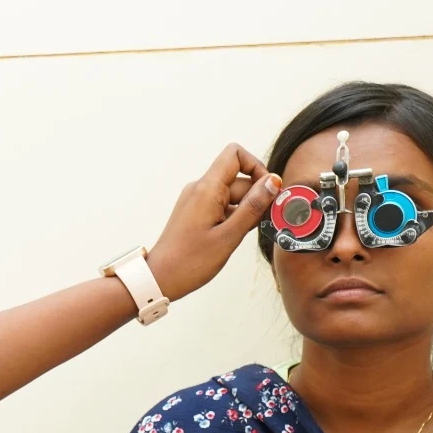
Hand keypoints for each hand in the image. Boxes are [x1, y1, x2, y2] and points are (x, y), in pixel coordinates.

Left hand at [146, 144, 280, 300]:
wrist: (160, 278)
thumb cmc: (190, 262)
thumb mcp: (229, 236)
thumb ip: (253, 207)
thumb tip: (273, 181)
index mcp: (206, 189)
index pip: (235, 155)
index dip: (256, 167)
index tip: (266, 192)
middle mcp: (200, 189)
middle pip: (237, 178)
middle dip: (254, 197)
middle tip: (258, 223)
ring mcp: (197, 201)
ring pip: (231, 194)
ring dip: (244, 210)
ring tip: (240, 235)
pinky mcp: (196, 212)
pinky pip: (221, 205)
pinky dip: (233, 217)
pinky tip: (232, 236)